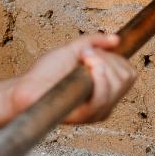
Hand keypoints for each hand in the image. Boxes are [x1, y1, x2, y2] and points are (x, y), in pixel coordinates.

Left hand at [8, 33, 137, 124]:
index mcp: (105, 88)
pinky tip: (86, 69)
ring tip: (84, 60)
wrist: (26, 89)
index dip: (115, 58)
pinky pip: (103, 98)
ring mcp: (97, 111)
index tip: (92, 52)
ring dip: (102, 65)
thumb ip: (94, 41)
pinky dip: (98, 78)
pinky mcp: (87, 116)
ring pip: (117, 85)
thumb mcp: (72, 49)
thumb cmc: (44, 73)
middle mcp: (105, 101)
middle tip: (86, 55)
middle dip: (108, 59)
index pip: (128, 73)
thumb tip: (116, 39)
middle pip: (126, 77)